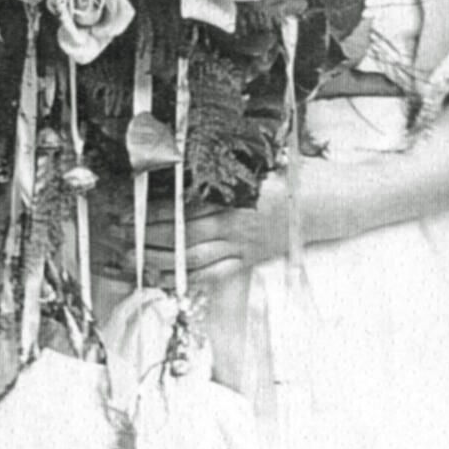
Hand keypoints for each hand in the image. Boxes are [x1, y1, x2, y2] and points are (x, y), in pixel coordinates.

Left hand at [94, 172, 294, 284]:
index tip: (129, 212)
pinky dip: (189, 278)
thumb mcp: (259, 169)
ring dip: (161, 260)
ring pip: (194, 257)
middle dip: (147, 237)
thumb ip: (225, 176)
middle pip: (182, 235)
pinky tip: (168, 279)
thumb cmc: (295, 180)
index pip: (185, 208)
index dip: (154, 212)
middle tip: (119, 238)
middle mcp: (236, 226)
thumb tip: (185, 177)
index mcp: (235, 199)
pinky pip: (214, 273)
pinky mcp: (250, 261)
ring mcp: (243, 246)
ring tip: (133, 259)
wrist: (329, 205)